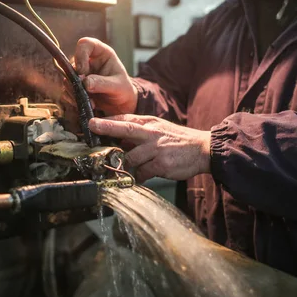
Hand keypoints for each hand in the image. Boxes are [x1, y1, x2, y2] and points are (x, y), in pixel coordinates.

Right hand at [74, 37, 137, 115]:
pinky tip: (86, 105)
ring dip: (75, 92)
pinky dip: (73, 99)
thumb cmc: (123, 90)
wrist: (121, 103)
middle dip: (77, 80)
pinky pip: (67, 91)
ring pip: (67, 78)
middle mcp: (88, 61)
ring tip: (90, 102)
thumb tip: (85, 83)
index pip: (84, 44)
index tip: (83, 72)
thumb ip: (102, 83)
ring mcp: (81, 74)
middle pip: (72, 63)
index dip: (80, 55)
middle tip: (87, 92)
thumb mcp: (117, 86)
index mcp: (101, 53)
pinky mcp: (76, 86)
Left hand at [89, 115, 211, 182]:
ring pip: (130, 158)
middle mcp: (152, 134)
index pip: (125, 119)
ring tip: (131, 167)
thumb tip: (119, 139)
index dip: (108, 120)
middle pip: (125, 129)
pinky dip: (138, 177)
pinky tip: (142, 177)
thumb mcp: (159, 128)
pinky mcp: (161, 165)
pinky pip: (141, 173)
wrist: (203, 150)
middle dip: (107, 127)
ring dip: (127, 165)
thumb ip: (140, 131)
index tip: (92, 122)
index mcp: (150, 123)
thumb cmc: (178, 140)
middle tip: (92, 127)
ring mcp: (156, 149)